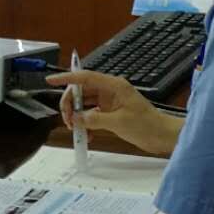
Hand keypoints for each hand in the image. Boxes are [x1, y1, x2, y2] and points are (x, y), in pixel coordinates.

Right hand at [47, 69, 175, 156]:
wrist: (162, 136)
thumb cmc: (146, 125)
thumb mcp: (118, 122)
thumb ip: (95, 119)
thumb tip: (78, 118)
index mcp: (113, 86)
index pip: (85, 77)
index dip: (66, 78)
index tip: (51, 81)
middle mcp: (109, 90)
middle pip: (81, 92)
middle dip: (71, 105)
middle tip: (68, 121)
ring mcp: (110, 101)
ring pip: (85, 104)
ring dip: (78, 116)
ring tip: (76, 130)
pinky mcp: (111, 112)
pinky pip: (92, 114)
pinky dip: (87, 123)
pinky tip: (87, 136)